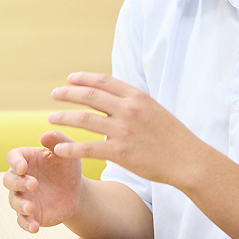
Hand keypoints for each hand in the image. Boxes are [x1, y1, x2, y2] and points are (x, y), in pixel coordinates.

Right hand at [3, 131, 83, 233]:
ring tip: (30, 208)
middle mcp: (20, 178)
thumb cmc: (67, 167)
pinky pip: (22, 221)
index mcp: (26, 159)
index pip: (12, 157)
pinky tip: (35, 227)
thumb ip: (58, 140)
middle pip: (9, 180)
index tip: (23, 167)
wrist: (75, 191)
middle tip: (33, 184)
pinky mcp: (30, 214)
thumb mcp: (67, 152)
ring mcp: (23, 197)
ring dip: (20, 205)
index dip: (15, 162)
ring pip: (14, 201)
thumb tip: (46, 135)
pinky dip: (26, 224)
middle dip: (18, 183)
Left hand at [48, 72, 205, 186]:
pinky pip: (87, 148)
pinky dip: (70, 148)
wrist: (188, 159)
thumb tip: (114, 99)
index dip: (83, 78)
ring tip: (50, 119)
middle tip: (54, 94)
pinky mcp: (120, 152)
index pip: (103, 81)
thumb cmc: (173, 137)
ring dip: (63, 118)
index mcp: (137, 96)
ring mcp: (123, 130)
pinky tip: (59, 149)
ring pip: (84, 119)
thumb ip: (133, 103)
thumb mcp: (155, 110)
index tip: (69, 79)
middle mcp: (128, 109)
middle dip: (67, 93)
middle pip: (89, 96)